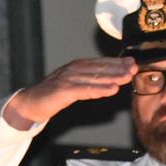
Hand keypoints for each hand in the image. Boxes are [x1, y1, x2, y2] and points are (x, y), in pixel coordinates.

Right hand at [3, 57, 137, 128]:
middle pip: (100, 68)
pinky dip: (99, 90)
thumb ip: (89, 81)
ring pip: (95, 77)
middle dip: (119, 68)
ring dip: (112, 77)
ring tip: (127, 78)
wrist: (31, 102)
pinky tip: (111, 90)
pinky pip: (85, 90)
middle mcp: (74, 69)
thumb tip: (110, 80)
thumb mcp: (73, 84)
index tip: (132, 63)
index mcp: (77, 66)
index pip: (101, 62)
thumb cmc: (52, 94)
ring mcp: (68, 79)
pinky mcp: (63, 90)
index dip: (117, 62)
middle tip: (134, 68)